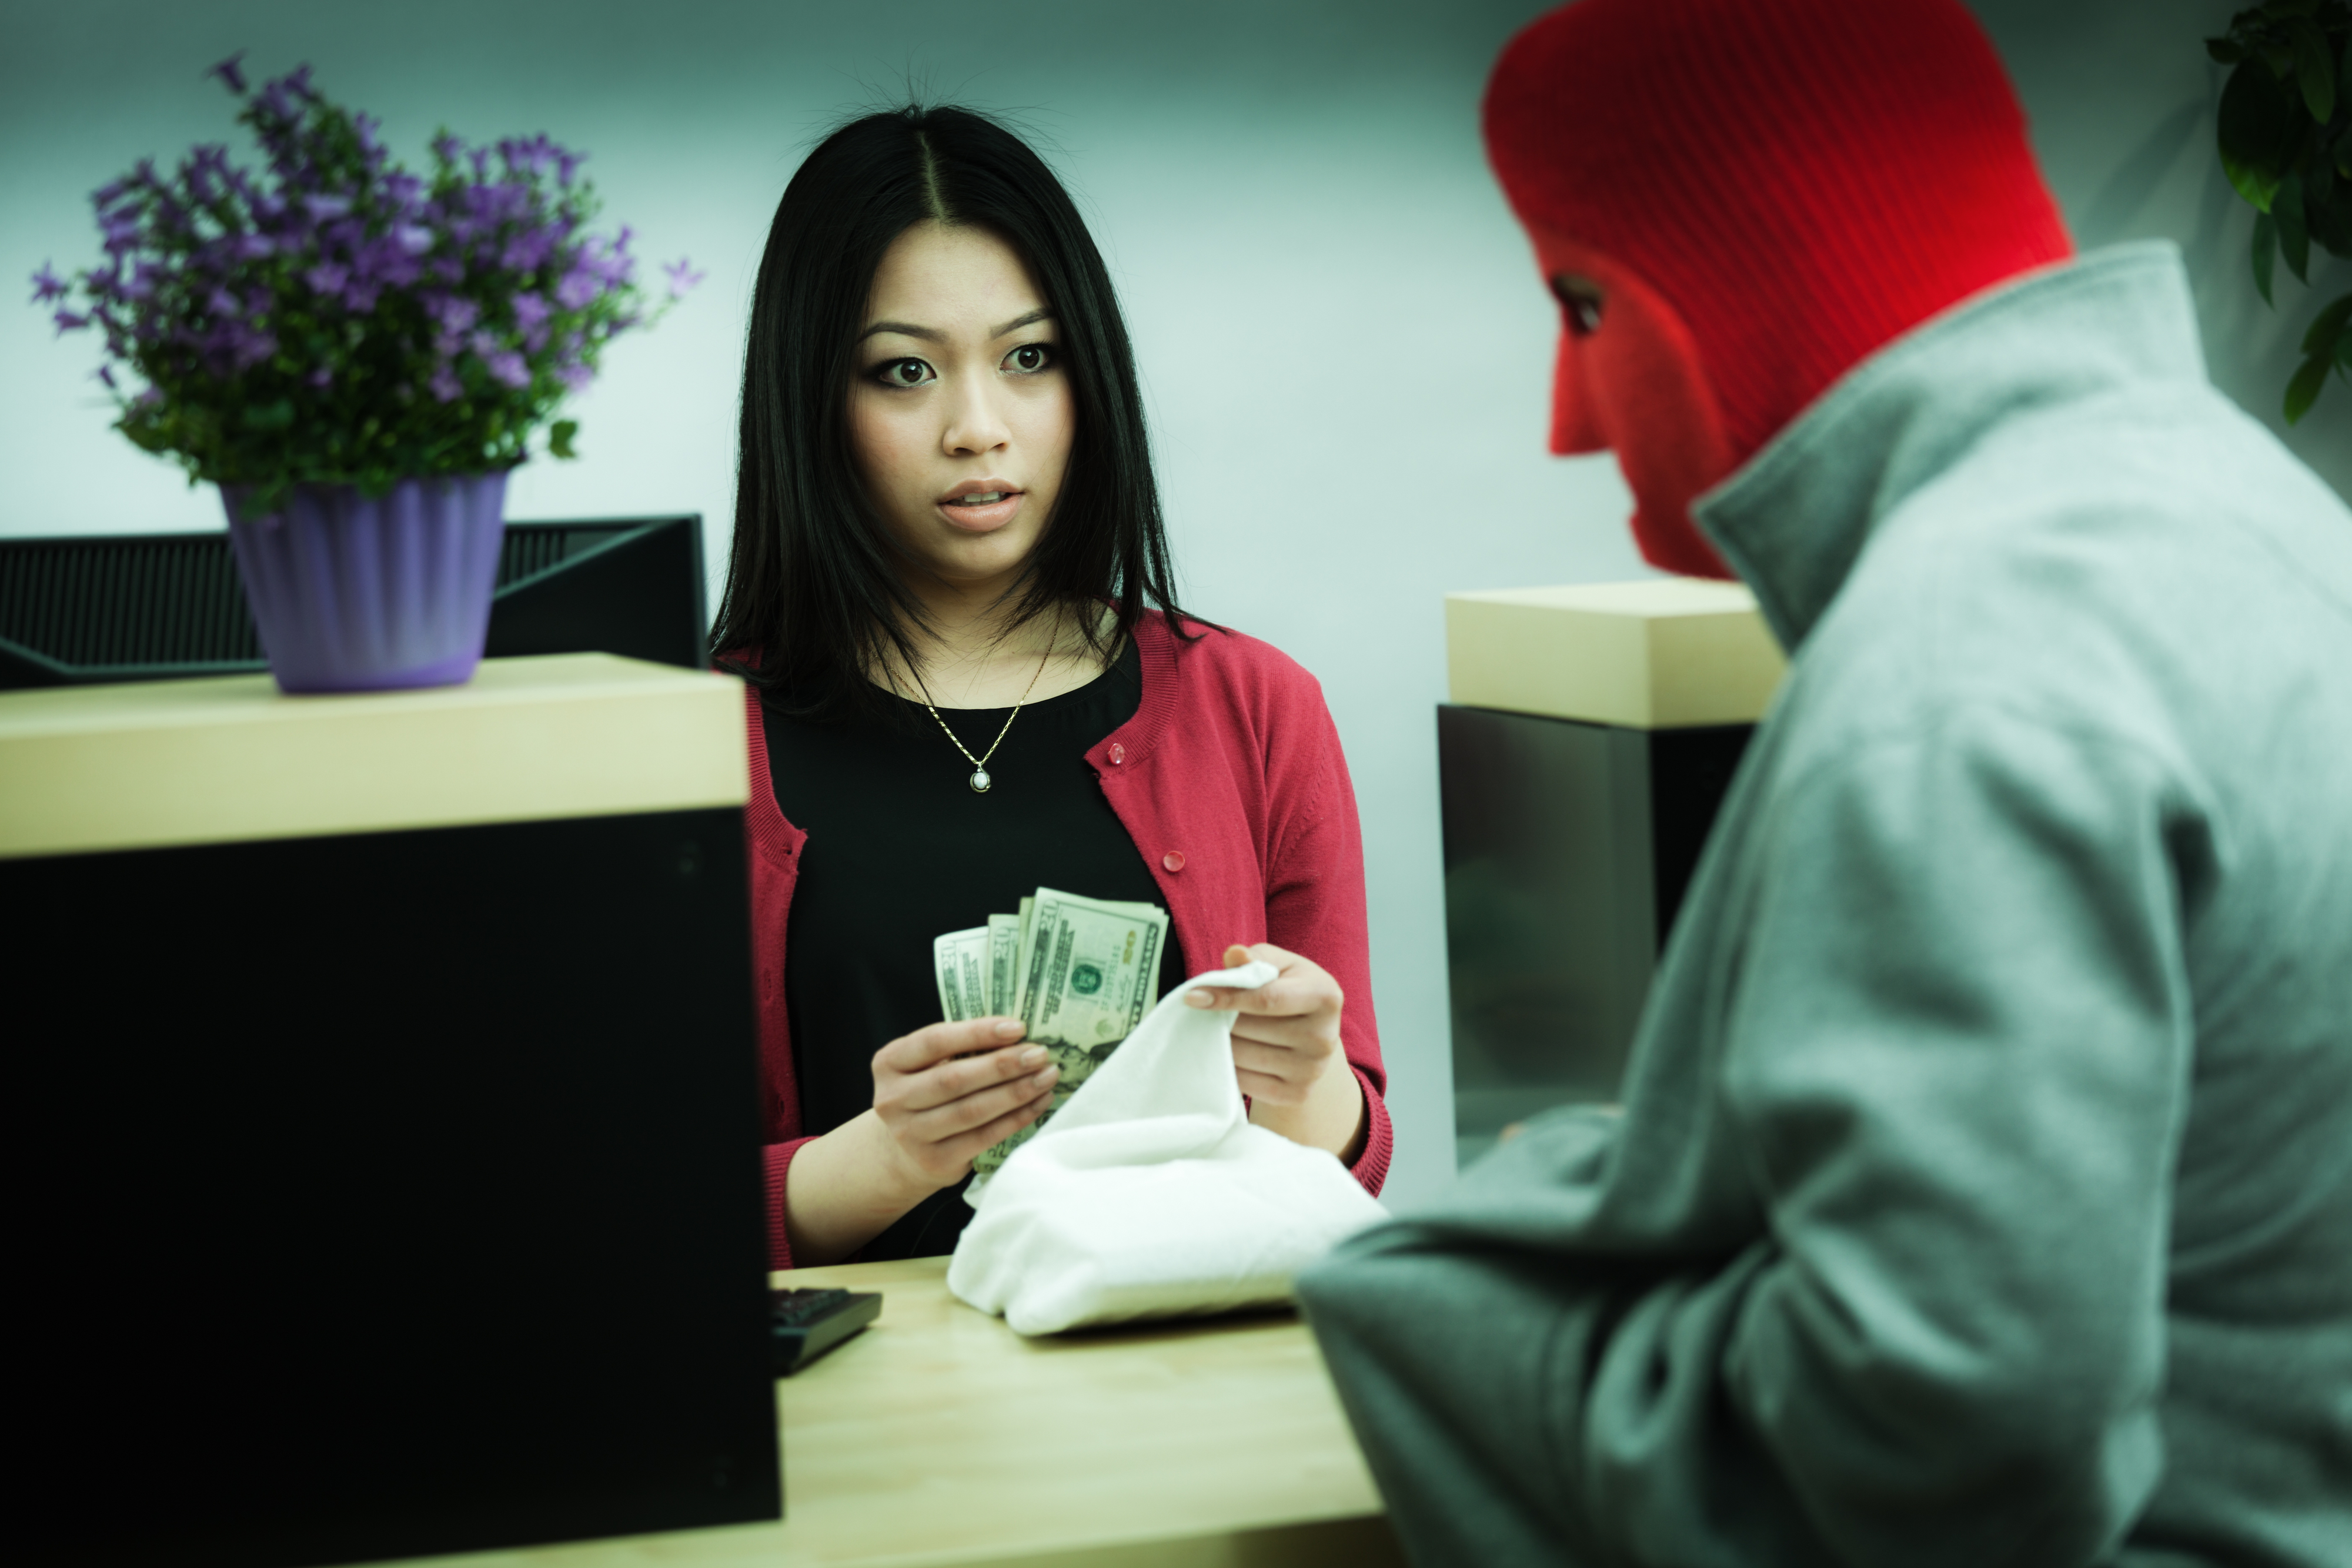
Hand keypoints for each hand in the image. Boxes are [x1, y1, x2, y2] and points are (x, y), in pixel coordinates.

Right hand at [870, 1017, 1058, 1190]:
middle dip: (1004, 1065)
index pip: (934, 1041)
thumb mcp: (927, 1066)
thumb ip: (959, 1049)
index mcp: (889, 1063)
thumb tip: (1018, 1036)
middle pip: (955, 1079)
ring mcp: (911, 1135)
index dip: (977, 1033)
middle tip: (1040, 1054)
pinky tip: (1039, 1102)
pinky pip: (985, 1136)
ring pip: (973, 1110)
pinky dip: (1017, 1118)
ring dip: (1017, 1092)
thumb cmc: (926, 1094)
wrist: (902, 1152)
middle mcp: (893, 1100)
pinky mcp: (935, 1161)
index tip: (1017, 1028)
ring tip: (1047, 1076)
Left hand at [1185, 941, 1344, 1107]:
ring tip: (1213, 1031)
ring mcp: (1312, 1070)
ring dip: (1219, 1043)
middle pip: (1251, 1029)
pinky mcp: (1297, 1094)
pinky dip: (1228, 1067)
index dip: (1227, 997)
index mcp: (1325, 996)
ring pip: (1245, 1056)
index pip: (1267, 999)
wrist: (1312, 1035)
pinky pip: (1247, 1082)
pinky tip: (1225, 1053)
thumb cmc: (1289, 989)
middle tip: (1202, 1014)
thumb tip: (1235, 955)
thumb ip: (1255, 958)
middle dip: (1220, 1019)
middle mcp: (1324, 1037)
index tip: (1192, 997)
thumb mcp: (1279, 965)